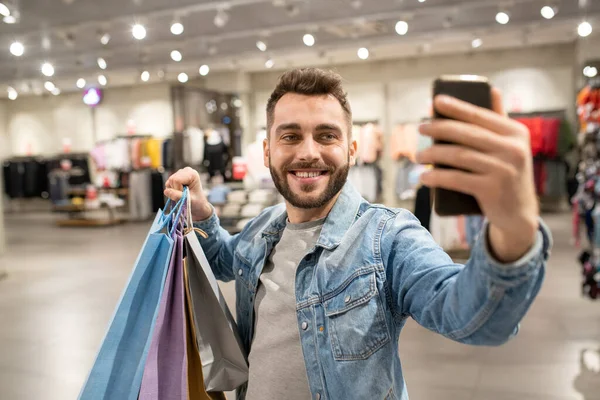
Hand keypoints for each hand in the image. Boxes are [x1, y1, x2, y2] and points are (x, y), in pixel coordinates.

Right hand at [164, 167, 212, 221]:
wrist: (198, 204)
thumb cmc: (196, 202)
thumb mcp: (188, 200)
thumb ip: (178, 196)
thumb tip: (166, 191)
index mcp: (192, 174)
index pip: (177, 180)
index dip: (178, 189)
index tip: (186, 194)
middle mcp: (186, 171)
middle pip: (172, 180)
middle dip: (175, 190)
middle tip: (184, 195)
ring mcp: (180, 173)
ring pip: (169, 182)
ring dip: (174, 191)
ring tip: (183, 193)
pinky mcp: (175, 177)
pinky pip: (167, 184)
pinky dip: (172, 190)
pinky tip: (180, 192)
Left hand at [416, 88, 538, 262]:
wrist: (518, 214)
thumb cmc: (507, 174)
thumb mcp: (511, 146)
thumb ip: (500, 120)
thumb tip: (492, 89)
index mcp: (516, 133)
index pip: (480, 115)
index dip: (456, 107)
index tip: (435, 101)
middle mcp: (513, 149)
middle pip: (466, 133)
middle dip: (438, 129)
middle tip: (420, 129)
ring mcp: (503, 170)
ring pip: (458, 155)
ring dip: (433, 154)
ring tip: (418, 156)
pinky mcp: (492, 190)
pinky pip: (457, 179)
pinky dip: (437, 177)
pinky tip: (424, 177)